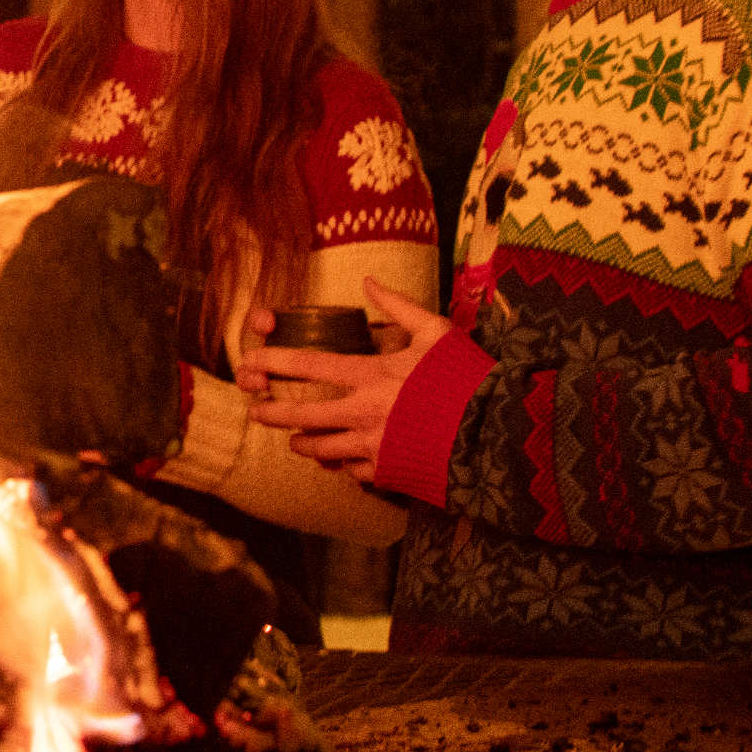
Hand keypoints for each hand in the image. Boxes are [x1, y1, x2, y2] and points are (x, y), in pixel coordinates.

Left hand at [237, 277, 451, 482]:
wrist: (498, 431)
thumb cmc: (467, 376)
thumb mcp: (436, 331)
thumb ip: (397, 306)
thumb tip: (368, 279)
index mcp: (372, 375)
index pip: (309, 366)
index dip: (274, 362)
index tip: (252, 361)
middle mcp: (364, 412)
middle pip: (302, 416)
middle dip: (273, 414)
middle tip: (256, 412)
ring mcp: (374, 446)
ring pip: (321, 450)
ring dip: (304, 444)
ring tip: (295, 440)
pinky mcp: (388, 472)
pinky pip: (352, 472)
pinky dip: (342, 465)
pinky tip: (340, 460)